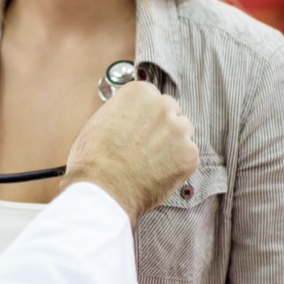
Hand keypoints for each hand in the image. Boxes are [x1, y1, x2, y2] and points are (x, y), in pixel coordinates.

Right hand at [59, 81, 196, 223]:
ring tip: (151, 162)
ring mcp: (179, 129)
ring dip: (172, 144)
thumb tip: (127, 118)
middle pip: (171, 111)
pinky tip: (158, 174)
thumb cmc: (93, 159)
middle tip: (146, 146)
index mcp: (139, 93)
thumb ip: (121, 113)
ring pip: (183, 132)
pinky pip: (188, 156)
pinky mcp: (190, 154)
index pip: (151, 97)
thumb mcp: (99, 121)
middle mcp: (162, 105)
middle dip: (162, 127)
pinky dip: (177, 165)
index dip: (144, 115)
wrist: (103, 189)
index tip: (138, 128)